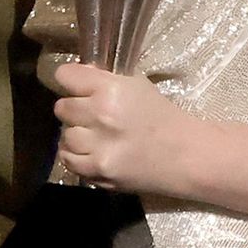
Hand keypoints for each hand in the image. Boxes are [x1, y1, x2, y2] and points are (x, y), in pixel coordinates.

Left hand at [54, 63, 192, 194]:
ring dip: (77, 134)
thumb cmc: (162, 117)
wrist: (185, 156)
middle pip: (62, 107)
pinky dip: (76, 155)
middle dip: (75, 109)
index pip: (66, 76)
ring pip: (65, 135)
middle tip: (93, 116)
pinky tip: (92, 152)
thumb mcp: (136, 86)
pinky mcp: (98, 172)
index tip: (78, 87)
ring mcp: (98, 146)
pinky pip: (68, 160)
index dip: (71, 81)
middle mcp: (101, 115)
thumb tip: (75, 76)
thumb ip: (102, 80)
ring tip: (96, 136)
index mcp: (111, 89)